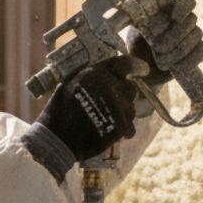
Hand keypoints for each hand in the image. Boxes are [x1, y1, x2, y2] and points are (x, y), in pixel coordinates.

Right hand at [25, 57, 143, 177]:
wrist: (58, 139)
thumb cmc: (59, 111)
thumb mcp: (69, 84)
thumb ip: (90, 76)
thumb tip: (106, 73)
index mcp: (96, 73)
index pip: (125, 63)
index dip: (136, 65)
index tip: (143, 69)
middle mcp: (110, 86)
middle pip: (130, 88)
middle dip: (124, 95)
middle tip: (112, 104)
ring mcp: (118, 107)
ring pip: (131, 108)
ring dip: (122, 113)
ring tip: (106, 120)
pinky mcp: (121, 125)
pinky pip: (130, 126)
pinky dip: (123, 129)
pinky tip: (111, 131)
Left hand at [125, 0, 202, 86]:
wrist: (143, 72)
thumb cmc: (136, 49)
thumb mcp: (134, 34)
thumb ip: (140, 25)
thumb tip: (144, 16)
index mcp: (168, 10)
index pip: (185, 1)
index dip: (183, 8)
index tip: (174, 18)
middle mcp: (182, 20)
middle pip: (192, 19)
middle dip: (175, 34)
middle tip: (156, 48)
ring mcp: (191, 35)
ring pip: (197, 34)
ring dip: (179, 49)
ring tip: (161, 62)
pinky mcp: (196, 51)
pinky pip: (202, 50)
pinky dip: (190, 59)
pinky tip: (177, 68)